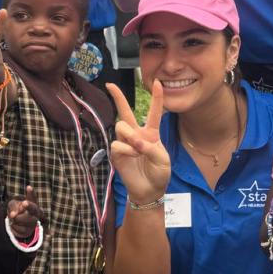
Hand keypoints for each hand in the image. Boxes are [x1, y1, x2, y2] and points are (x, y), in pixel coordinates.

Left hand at [7, 187, 42, 242]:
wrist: (17, 225)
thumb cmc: (17, 210)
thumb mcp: (13, 205)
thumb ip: (14, 206)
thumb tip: (14, 215)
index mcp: (33, 204)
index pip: (32, 197)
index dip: (31, 193)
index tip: (29, 187)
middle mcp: (35, 213)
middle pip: (33, 209)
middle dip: (29, 206)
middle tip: (24, 203)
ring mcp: (33, 223)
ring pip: (22, 219)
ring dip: (15, 218)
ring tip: (14, 218)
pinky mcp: (28, 231)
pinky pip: (18, 228)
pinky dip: (13, 226)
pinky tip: (15, 224)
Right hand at [108, 81, 171, 202]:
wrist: (149, 190)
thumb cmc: (159, 173)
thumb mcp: (163, 159)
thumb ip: (151, 147)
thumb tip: (134, 141)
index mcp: (151, 133)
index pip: (154, 113)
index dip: (157, 98)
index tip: (159, 83)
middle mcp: (136, 134)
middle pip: (126, 112)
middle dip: (118, 97)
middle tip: (109, 84)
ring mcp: (125, 143)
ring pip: (121, 126)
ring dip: (130, 135)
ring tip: (137, 148)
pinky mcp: (116, 153)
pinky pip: (117, 144)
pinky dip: (126, 149)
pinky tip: (132, 156)